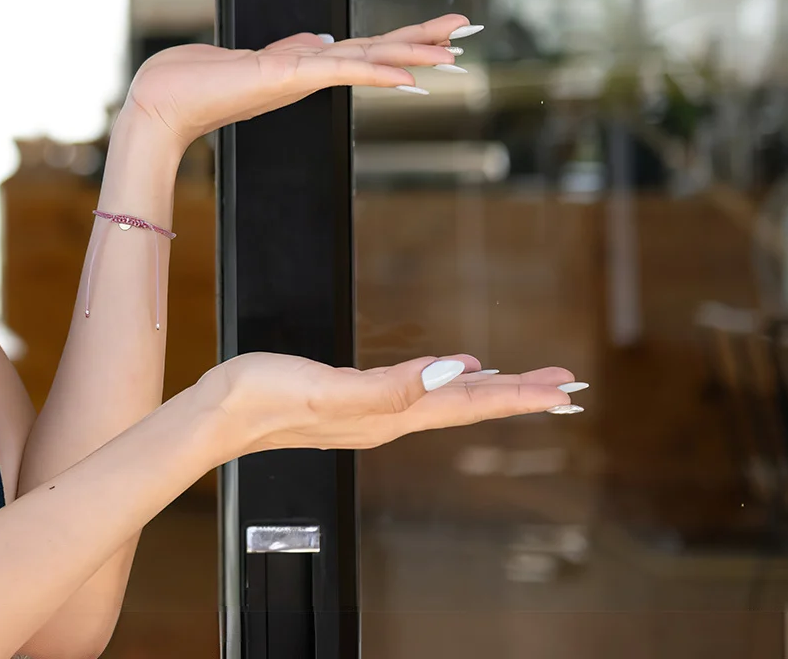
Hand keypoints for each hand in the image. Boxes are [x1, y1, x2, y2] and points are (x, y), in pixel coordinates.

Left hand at [123, 14, 475, 152]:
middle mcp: (306, 73)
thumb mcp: (248, 56)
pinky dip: (373, 70)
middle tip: (468, 34)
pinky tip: (404, 73)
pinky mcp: (285, 77)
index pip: (362, 50)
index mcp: (301, 66)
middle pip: (375, 52)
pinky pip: (340, 71)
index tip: (441, 35)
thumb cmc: (191, 82)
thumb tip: (321, 37)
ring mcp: (299, 77)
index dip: (402, 42)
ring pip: (366, 60)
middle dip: (421, 43)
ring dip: (410, 54)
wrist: (158, 106)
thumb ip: (289, 48)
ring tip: (453, 51)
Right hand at [206, 351, 580, 457]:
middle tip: (567, 384)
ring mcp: (373, 412)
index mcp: (391, 417)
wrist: (220, 413)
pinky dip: (450, 381)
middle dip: (519, 393)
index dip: (518, 395)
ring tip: (526, 382)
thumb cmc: (267, 398)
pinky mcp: (355, 399)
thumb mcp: (330, 389)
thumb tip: (451, 374)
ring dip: (492, 390)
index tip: (564, 389)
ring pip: (449, 400)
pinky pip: (421, 391)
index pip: (470, 405)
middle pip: (469, 405)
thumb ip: (391, 386)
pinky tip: (454, 370)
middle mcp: (390, 418)